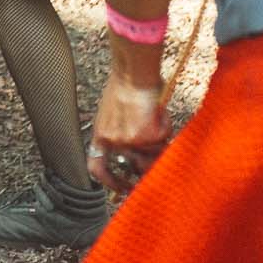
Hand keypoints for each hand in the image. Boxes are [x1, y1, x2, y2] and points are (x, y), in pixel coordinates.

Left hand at [87, 73, 172, 193]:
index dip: (109, 183)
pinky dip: (165, 127)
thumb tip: (132, 156)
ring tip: (156, 121)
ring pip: (154, 156)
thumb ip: (117, 133)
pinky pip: (164, 140)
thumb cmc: (125, 87)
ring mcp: (132, 142)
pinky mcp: (150, 137)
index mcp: (101, 135)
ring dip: (159, 143)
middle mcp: (115, 142)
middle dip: (147, 165)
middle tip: (155, 155)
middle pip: (134, 168)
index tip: (124, 188)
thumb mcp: (112, 113)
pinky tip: (159, 113)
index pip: (96, 169)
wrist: (134, 73)